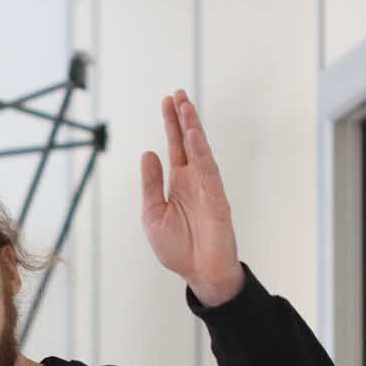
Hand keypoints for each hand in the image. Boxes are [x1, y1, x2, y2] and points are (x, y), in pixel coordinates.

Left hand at [140, 90, 244, 306]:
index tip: (168, 101)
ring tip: (185, 106)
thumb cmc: (177, 247)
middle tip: (177, 93)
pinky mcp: (217, 198)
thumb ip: (150, 185)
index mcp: (177, 183)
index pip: (174, 147)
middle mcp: (194, 180)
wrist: (199, 272)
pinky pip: (208, 171)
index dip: (171, 124)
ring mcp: (207, 187)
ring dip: (192, 128)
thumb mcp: (152, 214)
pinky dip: (200, 153)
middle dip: (183, 118)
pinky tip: (193, 135)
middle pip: (188, 142)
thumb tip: (148, 153)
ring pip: (199, 151)